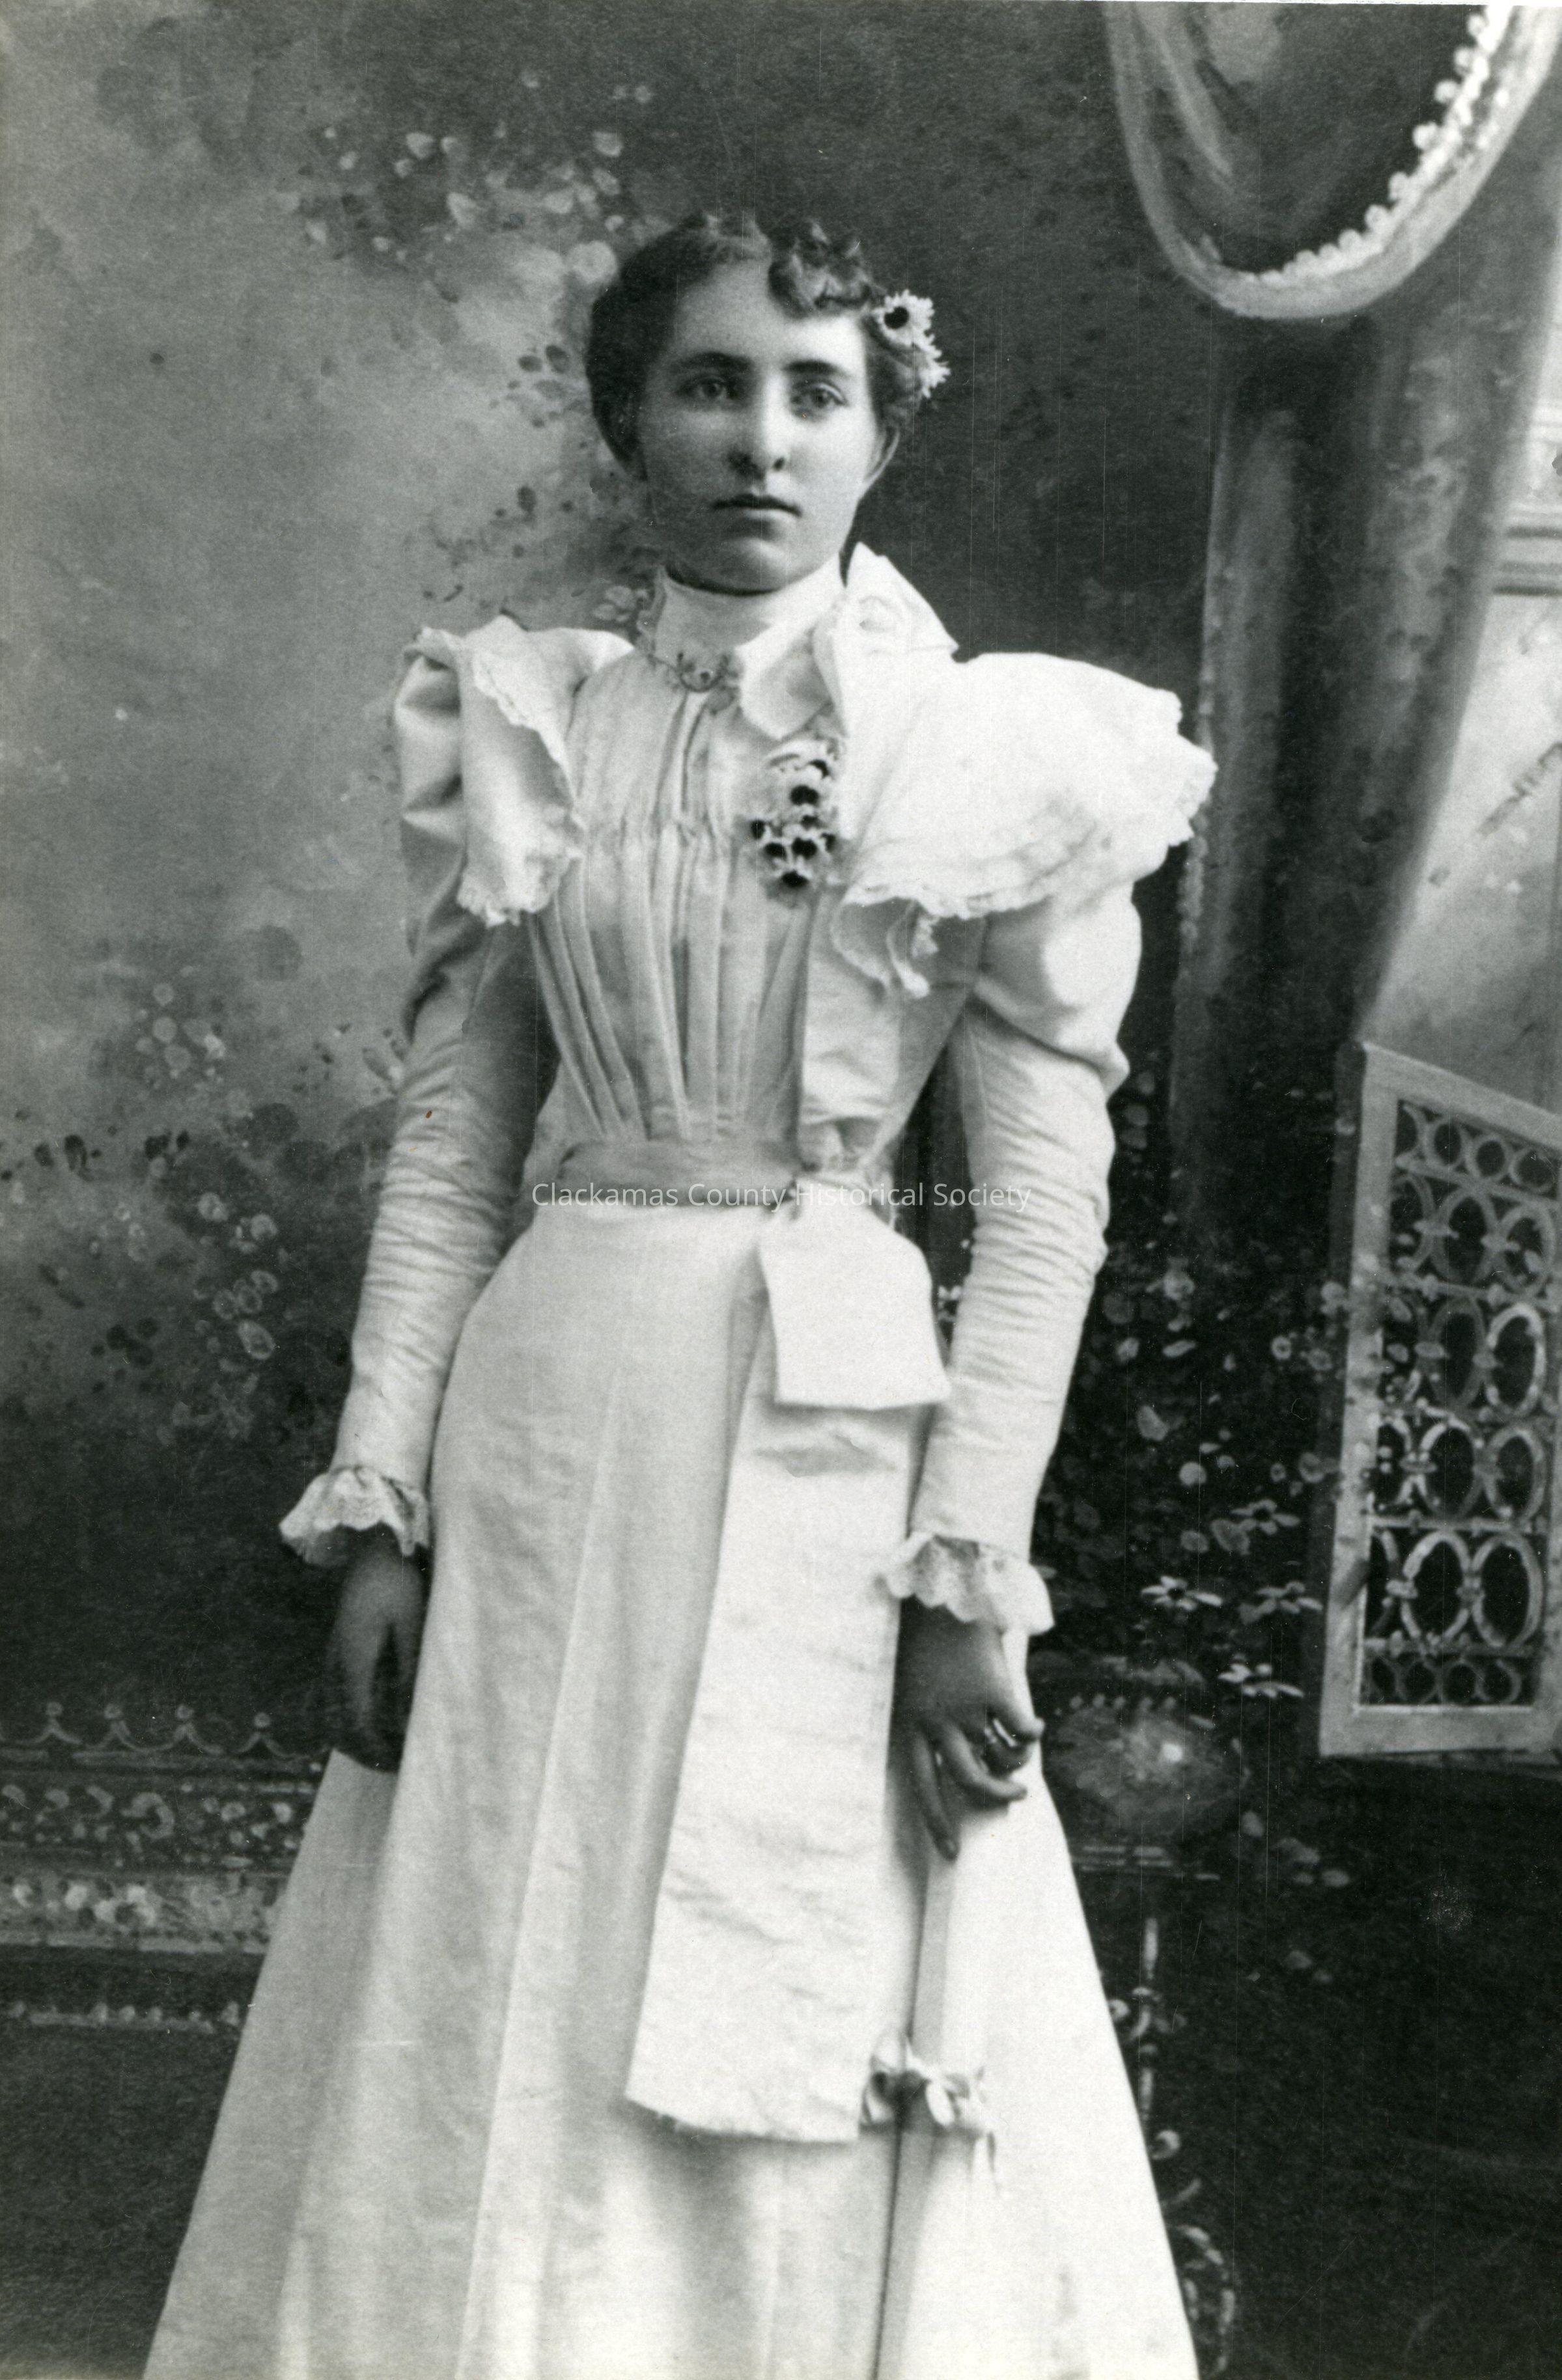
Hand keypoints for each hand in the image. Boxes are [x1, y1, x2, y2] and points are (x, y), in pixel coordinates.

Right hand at [323, 1529, 427, 1771]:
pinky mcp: (337, 1649)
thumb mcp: (412, 1627)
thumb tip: (407, 1719)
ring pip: (331, 1715)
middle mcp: (334, 1665)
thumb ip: (408, 1674)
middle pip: (337, 1728)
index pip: (357, 1726)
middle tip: (395, 1765)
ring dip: (354, 1738)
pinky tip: (375, 1719)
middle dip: (364, 1753)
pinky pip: (334, 1698)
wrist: (374, 1545)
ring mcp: (331, 1657)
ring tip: (386, 1748)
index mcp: (352, 1662)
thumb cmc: (399, 1582)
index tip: (403, 1764)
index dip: (378, 1752)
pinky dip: (349, 1718)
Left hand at [892, 1602, 1042, 1860]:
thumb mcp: (917, 1690)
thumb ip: (935, 1726)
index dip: (938, 1823)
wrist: (944, 1600)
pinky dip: (1032, 1735)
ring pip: (1000, 1758)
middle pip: (968, 1781)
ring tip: (1022, 1755)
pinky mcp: (994, 1690)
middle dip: (995, 1796)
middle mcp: (937, 1722)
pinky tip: (1033, 1727)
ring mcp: (967, 1707)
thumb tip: (974, 1766)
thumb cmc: (928, 1648)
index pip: (923, 1787)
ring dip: (1017, 1764)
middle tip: (1015, 1795)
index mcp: (911, 1726)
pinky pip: (1021, 1731)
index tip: (952, 1853)